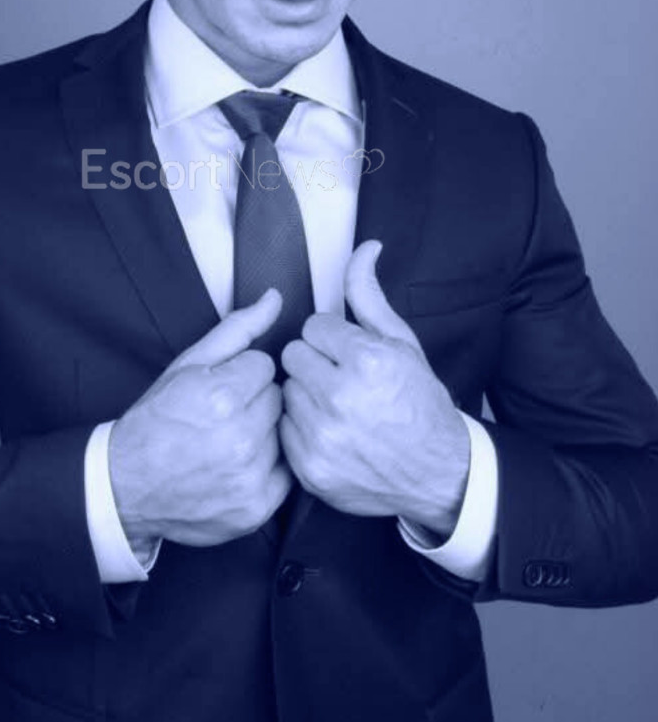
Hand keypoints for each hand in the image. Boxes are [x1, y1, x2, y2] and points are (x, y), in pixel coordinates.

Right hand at [108, 287, 293, 549]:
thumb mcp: (187, 365)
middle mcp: (240, 439)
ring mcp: (250, 477)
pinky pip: (286, 472)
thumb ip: (238, 329)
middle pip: (278, 399)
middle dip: (255, 402)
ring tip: (227, 442)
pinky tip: (237, 466)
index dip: (241, 375)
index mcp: (222, 397)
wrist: (127, 485)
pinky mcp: (257, 507)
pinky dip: (267, 468)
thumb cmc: (156, 421)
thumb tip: (274, 298)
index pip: (266, 366)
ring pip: (283, 434)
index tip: (220, 389)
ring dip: (263, 435)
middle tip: (222, 416)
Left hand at [278, 240, 469, 538]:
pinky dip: (301, 428)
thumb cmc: (419, 401)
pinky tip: (330, 431)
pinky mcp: (310, 467)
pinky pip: (283, 428)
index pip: (313, 326)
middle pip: (292, 355)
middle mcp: (341, 398)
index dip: (333, 339)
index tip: (350, 355)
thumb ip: (369, 295)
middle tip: (341, 378)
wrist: (437, 472)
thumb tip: (364, 248)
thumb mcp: (401, 342)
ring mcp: (322, 436)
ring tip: (338, 406)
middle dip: (315, 362)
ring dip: (305, 394)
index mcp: (367, 361)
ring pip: (285, 391)